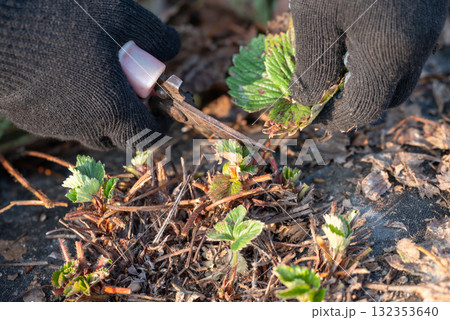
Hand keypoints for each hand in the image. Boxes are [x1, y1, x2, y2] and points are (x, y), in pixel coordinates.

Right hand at [0, 0, 179, 149]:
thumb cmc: (62, 20)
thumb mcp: (122, 17)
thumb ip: (156, 37)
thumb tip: (172, 49)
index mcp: (112, 110)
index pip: (148, 136)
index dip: (160, 125)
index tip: (160, 109)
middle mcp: (84, 127)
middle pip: (118, 135)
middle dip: (130, 117)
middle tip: (127, 88)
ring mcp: (55, 126)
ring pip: (89, 128)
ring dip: (100, 112)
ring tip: (93, 77)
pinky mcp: (31, 119)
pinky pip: (62, 120)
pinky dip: (72, 106)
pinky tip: (64, 77)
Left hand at [290, 0, 447, 130]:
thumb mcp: (314, 16)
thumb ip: (313, 67)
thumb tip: (307, 101)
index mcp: (391, 52)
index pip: (365, 109)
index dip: (334, 120)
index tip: (309, 119)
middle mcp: (419, 44)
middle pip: (387, 95)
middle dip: (354, 103)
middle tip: (321, 98)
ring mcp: (428, 24)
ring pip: (397, 72)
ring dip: (365, 80)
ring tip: (331, 71)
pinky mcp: (427, 7)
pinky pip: (403, 47)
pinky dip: (376, 56)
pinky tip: (350, 41)